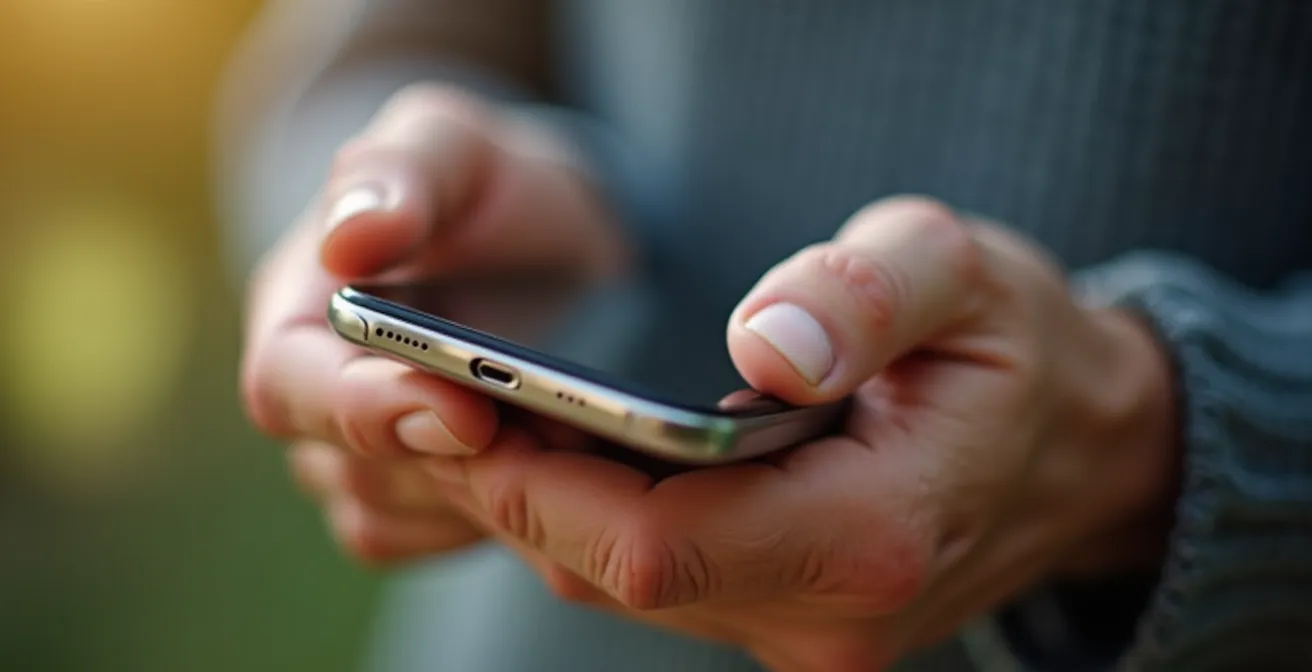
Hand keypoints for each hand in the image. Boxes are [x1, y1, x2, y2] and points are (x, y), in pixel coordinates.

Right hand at [240, 84, 625, 563]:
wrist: (549, 247)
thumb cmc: (488, 188)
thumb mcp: (453, 148)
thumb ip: (400, 175)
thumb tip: (347, 240)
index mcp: (297, 313)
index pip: (290, 387)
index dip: (366, 411)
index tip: (468, 412)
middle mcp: (316, 400)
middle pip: (354, 470)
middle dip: (459, 458)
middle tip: (563, 435)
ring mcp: (364, 461)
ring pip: (406, 517)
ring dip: (493, 491)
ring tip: (583, 444)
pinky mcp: (423, 502)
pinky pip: (447, 539)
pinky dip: (510, 517)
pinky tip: (573, 471)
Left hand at [431, 197, 1179, 669]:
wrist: (1083, 449)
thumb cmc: (1018, 349)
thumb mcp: (965, 276)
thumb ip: (868, 294)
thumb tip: (763, 346)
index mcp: (874, 535)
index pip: (655, 543)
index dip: (536, 481)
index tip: (456, 398)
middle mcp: (834, 619)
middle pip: (615, 576)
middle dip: (513, 488)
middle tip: (440, 390)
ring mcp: (810, 638)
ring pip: (621, 590)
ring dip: (543, 504)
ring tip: (489, 409)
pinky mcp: (790, 628)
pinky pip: (656, 587)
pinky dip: (594, 522)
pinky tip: (572, 449)